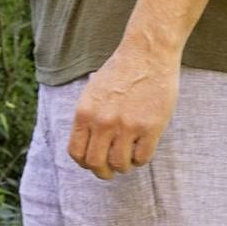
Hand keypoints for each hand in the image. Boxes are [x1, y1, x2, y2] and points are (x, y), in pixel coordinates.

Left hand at [70, 40, 179, 179]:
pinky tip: (143, 148)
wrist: (147, 53)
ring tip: (129, 159)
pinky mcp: (150, 127)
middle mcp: (103, 121)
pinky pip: (142, 157)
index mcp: (85, 113)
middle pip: (95, 163)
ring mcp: (127, 125)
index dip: (84, 163)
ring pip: (120, 164)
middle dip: (103, 172)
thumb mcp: (93, 92)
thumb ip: (89, 117)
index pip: (76, 152)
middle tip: (111, 170)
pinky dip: (141, 159)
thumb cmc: (121, 71)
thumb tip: (89, 145)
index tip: (94, 162)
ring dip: (124, 166)